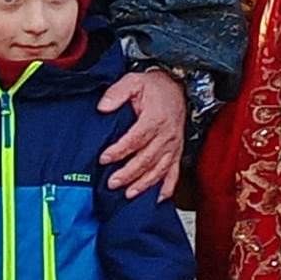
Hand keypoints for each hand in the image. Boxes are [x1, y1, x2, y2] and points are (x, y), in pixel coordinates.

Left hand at [98, 69, 185, 199]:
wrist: (178, 87)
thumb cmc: (154, 87)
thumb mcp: (133, 81)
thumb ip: (116, 93)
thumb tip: (102, 107)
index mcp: (155, 119)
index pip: (135, 139)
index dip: (119, 151)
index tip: (104, 158)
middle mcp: (166, 135)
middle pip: (146, 159)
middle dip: (128, 173)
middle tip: (112, 183)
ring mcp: (173, 146)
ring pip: (159, 169)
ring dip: (144, 184)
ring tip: (129, 193)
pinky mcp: (177, 152)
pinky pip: (174, 173)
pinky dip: (167, 187)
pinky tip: (158, 198)